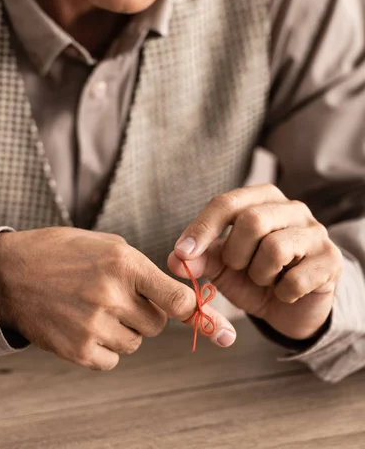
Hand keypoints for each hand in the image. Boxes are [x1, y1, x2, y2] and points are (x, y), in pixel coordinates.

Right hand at [0, 227, 235, 369]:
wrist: (12, 273)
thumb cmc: (64, 252)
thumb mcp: (108, 245)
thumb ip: (143, 270)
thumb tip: (181, 297)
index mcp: (124, 264)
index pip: (177, 298)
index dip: (195, 310)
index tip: (209, 320)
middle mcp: (112, 295)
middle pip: (159, 323)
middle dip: (149, 313)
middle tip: (124, 298)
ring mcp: (94, 325)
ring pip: (137, 342)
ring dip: (126, 330)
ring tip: (98, 308)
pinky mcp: (78, 350)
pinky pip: (113, 359)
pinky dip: (106, 347)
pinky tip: (86, 325)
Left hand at [168, 184, 342, 340]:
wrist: (292, 307)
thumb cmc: (255, 277)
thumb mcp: (223, 267)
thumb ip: (201, 259)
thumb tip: (175, 259)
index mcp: (262, 199)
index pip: (227, 202)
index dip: (202, 228)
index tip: (182, 253)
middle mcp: (292, 208)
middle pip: (252, 221)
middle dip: (236, 254)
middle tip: (239, 269)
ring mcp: (316, 233)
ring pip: (275, 248)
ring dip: (259, 275)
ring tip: (264, 279)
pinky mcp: (331, 261)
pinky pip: (296, 280)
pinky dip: (281, 293)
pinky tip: (284, 292)